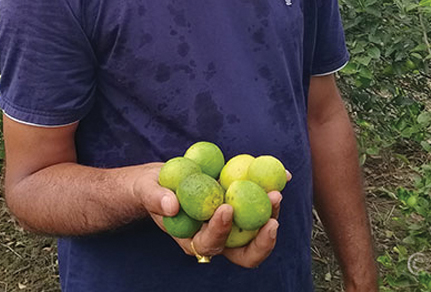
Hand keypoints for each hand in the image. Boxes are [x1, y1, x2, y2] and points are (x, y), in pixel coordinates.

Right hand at [147, 186, 283, 268]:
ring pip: (258, 233)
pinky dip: (272, 193)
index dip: (219, 230)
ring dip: (271, 216)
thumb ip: (156, 198)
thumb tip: (171, 205)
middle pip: (244, 254)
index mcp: (192, 239)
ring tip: (276, 192)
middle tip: (271, 220)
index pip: (210, 244)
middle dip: (261, 241)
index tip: (226, 208)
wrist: (164, 181)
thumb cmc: (153, 189)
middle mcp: (217, 238)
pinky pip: (261, 208)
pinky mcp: (242, 210)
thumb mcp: (148, 190)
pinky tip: (283, 175)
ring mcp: (232, 227)